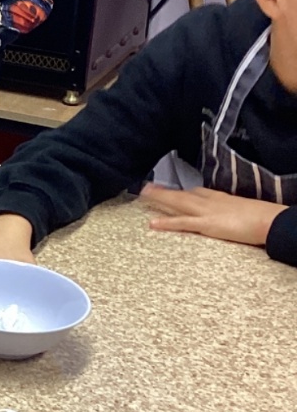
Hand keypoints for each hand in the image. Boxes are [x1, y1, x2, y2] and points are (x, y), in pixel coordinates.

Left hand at [140, 184, 284, 246]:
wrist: (267, 219)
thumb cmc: (260, 216)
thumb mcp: (244, 208)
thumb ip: (233, 210)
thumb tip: (232, 214)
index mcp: (219, 198)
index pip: (197, 192)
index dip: (183, 192)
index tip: (172, 189)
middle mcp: (209, 201)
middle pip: (183, 195)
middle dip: (165, 192)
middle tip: (148, 187)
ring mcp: (205, 212)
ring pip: (178, 203)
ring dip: (160, 199)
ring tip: (143, 195)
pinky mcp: (205, 224)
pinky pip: (182, 223)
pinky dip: (166, 222)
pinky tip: (152, 223)